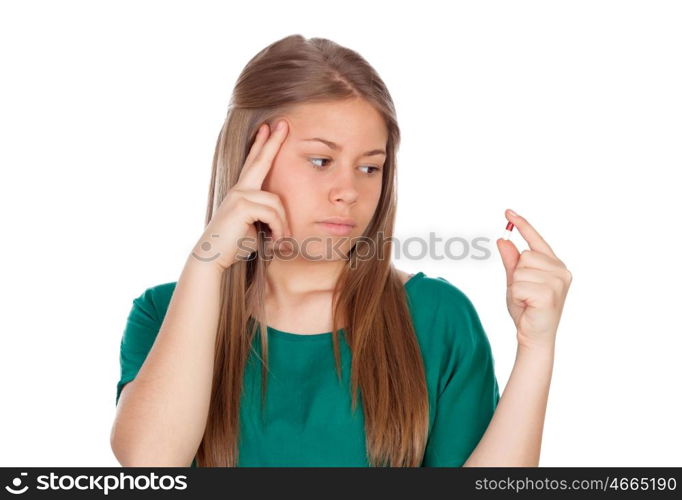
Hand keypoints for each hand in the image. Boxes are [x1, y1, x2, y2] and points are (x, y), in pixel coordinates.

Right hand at [191, 119, 292, 270]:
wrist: (212, 257)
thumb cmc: (234, 245)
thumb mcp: (256, 228)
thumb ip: (267, 216)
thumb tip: (282, 216)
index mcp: (242, 192)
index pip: (253, 164)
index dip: (260, 146)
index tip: (267, 128)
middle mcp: (239, 189)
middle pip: (260, 161)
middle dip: (273, 142)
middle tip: (283, 124)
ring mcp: (239, 195)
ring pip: (276, 202)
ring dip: (283, 224)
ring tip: (281, 240)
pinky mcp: (241, 205)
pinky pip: (272, 213)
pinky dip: (278, 229)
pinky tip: (275, 241)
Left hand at [496, 209, 571, 350]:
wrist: (534, 336)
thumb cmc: (527, 309)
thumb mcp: (515, 281)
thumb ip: (511, 261)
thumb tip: (503, 240)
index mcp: (554, 265)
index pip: (536, 241)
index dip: (522, 226)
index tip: (507, 212)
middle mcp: (561, 271)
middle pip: (524, 256)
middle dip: (516, 275)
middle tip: (524, 294)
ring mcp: (557, 282)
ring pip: (519, 270)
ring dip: (516, 287)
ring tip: (526, 301)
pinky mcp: (549, 293)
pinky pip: (518, 285)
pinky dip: (516, 296)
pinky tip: (527, 306)